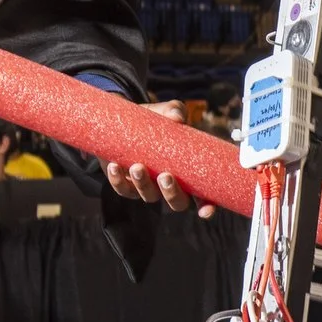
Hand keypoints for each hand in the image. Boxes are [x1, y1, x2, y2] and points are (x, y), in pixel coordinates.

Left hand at [104, 102, 216, 218]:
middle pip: (177, 203)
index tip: (206, 211)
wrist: (124, 120)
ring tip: (138, 167)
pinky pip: (123, 189)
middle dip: (172, 194)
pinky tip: (114, 167)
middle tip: (166, 176)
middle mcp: (170, 185)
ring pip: (149, 197)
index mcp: (188, 173)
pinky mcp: (125, 183)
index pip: (203, 196)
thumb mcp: (165, 112)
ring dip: (144, 185)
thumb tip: (177, 117)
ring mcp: (147, 187)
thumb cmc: (154, 120)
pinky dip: (118, 180)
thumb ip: (174, 111)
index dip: (207, 206)